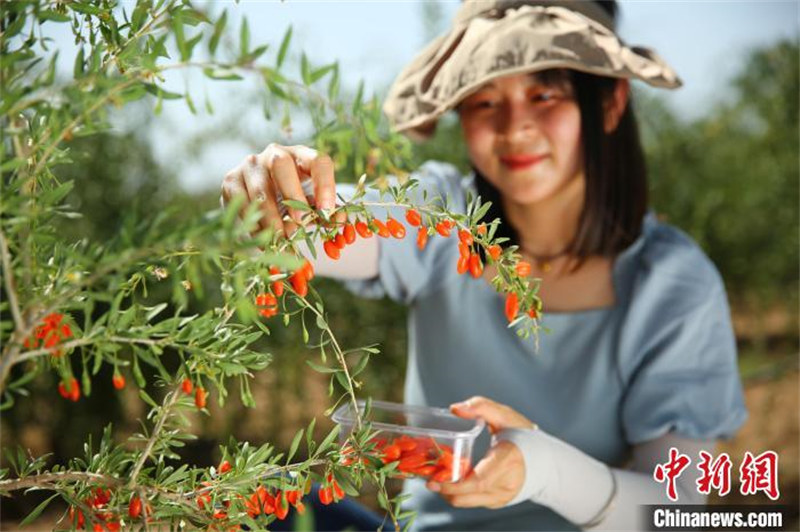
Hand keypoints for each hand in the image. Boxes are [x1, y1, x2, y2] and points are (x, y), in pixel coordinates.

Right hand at [220, 143, 341, 236]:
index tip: (327, 213)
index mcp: (302, 156)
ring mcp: (250, 165)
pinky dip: (252, 224)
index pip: (318, 161)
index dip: (325, 186)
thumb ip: (326, 213)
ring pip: (259, 188)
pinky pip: (240, 202)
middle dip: (292, 194)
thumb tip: (338, 220)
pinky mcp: (231, 180)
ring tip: (281, 240)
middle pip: (281, 164)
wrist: (259, 200)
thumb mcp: (312, 204)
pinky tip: (262, 241)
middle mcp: (275, 154)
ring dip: (271, 218)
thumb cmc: (293, 200)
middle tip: (300, 221)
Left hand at [427, 396, 535, 508]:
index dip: (452, 484)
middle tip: (426, 475)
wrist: (547, 460)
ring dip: (447, 491)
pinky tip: (450, 478)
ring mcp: (501, 497)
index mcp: (508, 461)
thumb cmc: (524, 435)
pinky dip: (458, 492)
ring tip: (435, 475)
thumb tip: (455, 408)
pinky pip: (471, 500)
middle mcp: (505, 485)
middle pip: (466, 496)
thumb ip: (481, 406)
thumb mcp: (505, 415)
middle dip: (442, 489)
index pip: (477, 481)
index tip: (432, 480)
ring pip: (465, 502)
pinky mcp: (497, 501)